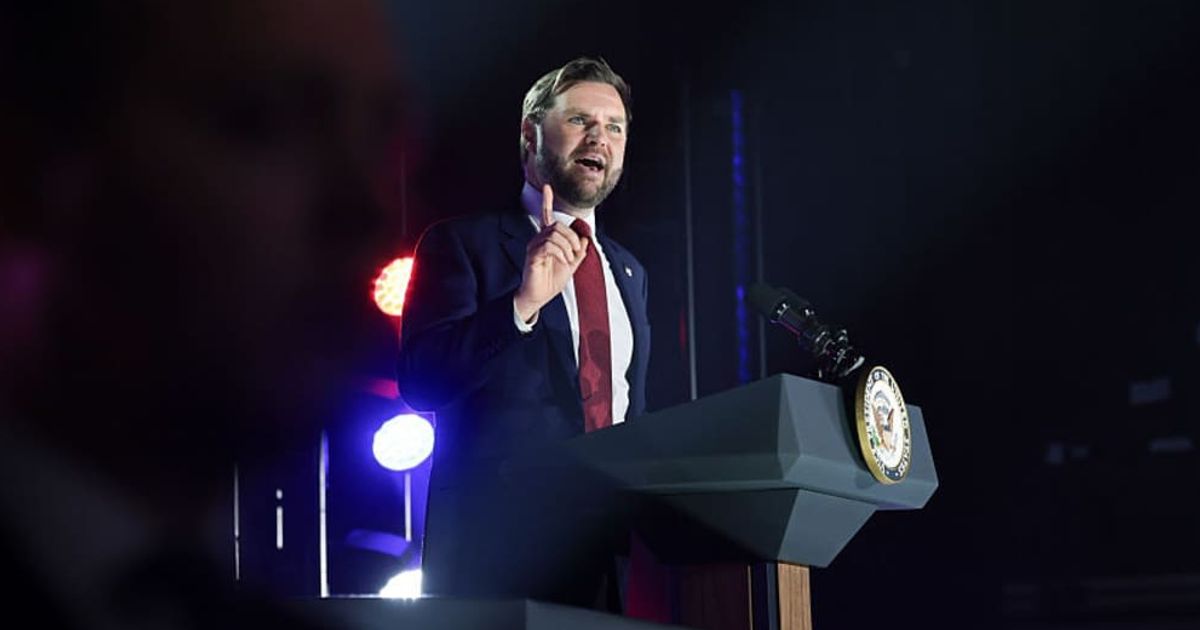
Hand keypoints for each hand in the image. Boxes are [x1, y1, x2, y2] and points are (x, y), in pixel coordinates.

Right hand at [514, 184, 587, 321]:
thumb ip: (579, 252)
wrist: (539, 297)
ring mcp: (534, 246)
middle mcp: (538, 240)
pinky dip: (561, 252)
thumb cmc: (551, 281)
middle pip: (557, 225)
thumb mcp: (572, 266)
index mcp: (547, 240)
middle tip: (575, 253)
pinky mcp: (533, 255)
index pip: (546, 216)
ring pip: (554, 234)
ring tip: (568, 259)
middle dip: (572, 238)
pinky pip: (549, 245)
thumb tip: (586, 239)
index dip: (546, 201)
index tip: (546, 186)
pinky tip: (563, 261)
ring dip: (567, 246)